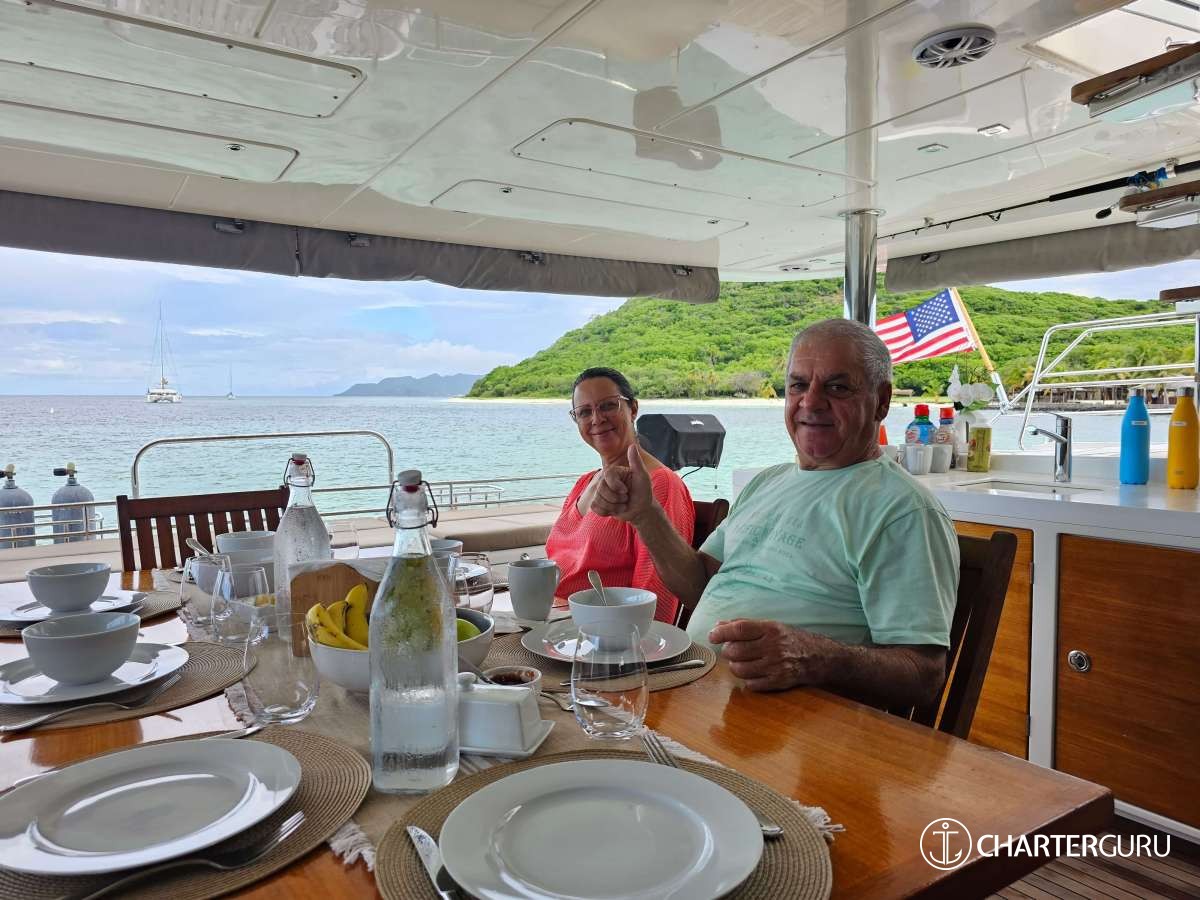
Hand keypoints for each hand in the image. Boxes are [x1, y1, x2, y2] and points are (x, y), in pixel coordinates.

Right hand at [590, 444, 654, 524]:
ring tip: (623, 505)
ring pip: (598, 500)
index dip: (615, 486)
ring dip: (613, 507)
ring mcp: (601, 492)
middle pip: (601, 489)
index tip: (626, 490)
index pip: (606, 476)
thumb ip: (636, 461)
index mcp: (614, 472)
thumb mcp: (642, 476)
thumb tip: (632, 446)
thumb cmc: (643, 491)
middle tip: (626, 498)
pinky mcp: (598, 503)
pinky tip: (615, 510)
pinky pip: (595, 508)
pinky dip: (607, 512)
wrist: (641, 509)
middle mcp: (605, 480)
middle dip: (616, 499)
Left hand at [708, 619, 843, 691]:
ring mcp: (775, 666)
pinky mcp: (778, 682)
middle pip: (736, 651)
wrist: (819, 657)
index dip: (721, 632)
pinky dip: (747, 679)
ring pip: (739, 669)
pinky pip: (751, 684)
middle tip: (731, 650)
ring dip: (735, 666)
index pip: (739, 629)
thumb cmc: (791, 639)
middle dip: (728, 651)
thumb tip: (719, 625)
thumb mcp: (771, 626)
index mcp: (770, 629)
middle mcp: (773, 647)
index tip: (712, 635)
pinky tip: (753, 672)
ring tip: (741, 661)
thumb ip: (744, 625)